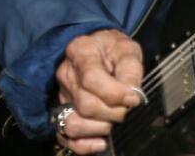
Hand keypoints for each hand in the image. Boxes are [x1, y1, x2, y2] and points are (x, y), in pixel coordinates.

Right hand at [54, 28, 143, 153]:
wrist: (100, 49)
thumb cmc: (114, 49)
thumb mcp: (127, 49)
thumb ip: (131, 70)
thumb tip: (132, 96)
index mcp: (80, 52)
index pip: (91, 78)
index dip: (115, 93)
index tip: (133, 98)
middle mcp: (66, 74)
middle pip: (85, 103)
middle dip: (112, 111)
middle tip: (127, 107)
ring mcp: (61, 95)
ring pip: (72, 123)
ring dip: (100, 127)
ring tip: (114, 118)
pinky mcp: (61, 112)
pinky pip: (64, 136)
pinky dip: (83, 145)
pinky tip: (101, 141)